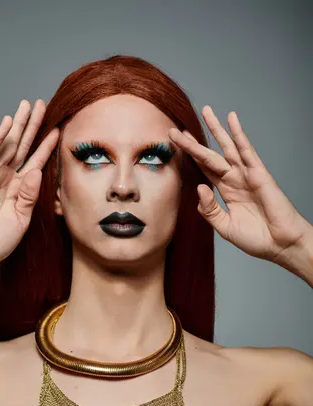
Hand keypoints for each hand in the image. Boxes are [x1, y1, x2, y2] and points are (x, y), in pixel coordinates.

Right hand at [0, 99, 58, 270]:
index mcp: (19, 188)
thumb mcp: (23, 217)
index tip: (59, 130)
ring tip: (27, 105)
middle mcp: (7, 178)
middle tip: (42, 105)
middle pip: (22, 146)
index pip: (36, 161)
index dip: (46, 146)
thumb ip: (30, 195)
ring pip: (8, 144)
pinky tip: (8, 122)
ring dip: (18, 124)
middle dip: (33, 126)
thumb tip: (36, 171)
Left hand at [168, 106, 307, 262]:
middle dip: (193, 143)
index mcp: (226, 192)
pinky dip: (238, 134)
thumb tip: (199, 187)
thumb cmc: (256, 239)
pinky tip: (231, 118)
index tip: (175, 146)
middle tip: (176, 129)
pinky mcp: (258, 173)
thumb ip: (209, 209)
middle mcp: (234, 180)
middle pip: (210, 156)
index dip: (190, 158)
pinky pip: (246, 150)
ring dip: (216, 129)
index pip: (204, 170)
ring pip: (227, 147)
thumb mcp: (224, 227)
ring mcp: (246, 175)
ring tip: (205, 111)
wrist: (280, 244)